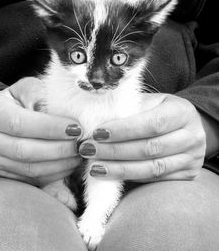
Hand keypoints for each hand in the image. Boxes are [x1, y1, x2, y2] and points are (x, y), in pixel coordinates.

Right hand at [0, 77, 81, 184]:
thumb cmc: (17, 101)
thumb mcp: (26, 88)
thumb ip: (39, 94)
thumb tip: (59, 110)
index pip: (19, 123)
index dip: (49, 128)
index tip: (75, 128)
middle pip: (24, 151)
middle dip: (58, 149)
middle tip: (81, 144)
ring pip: (30, 169)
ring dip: (60, 164)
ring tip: (79, 154)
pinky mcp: (5, 175)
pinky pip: (32, 180)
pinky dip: (55, 174)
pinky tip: (70, 164)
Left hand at [79, 94, 205, 181]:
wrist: (185, 126)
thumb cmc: (159, 110)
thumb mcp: (149, 102)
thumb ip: (128, 109)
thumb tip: (95, 121)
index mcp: (182, 111)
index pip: (152, 123)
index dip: (123, 130)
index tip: (97, 133)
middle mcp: (192, 135)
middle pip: (150, 148)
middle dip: (115, 151)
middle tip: (88, 150)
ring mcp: (192, 158)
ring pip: (152, 168)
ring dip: (119, 169)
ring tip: (94, 167)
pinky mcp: (188, 175)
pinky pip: (155, 180)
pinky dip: (131, 178)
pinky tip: (112, 175)